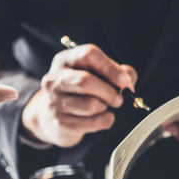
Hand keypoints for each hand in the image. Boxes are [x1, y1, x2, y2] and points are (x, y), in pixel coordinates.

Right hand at [21, 44, 136, 146]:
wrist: (50, 118)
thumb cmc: (79, 92)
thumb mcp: (95, 75)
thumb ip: (117, 72)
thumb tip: (128, 80)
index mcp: (64, 60)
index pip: (88, 55)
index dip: (110, 68)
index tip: (125, 81)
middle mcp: (54, 79)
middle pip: (86, 81)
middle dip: (109, 91)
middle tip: (118, 98)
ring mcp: (54, 102)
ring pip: (91, 105)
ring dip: (106, 107)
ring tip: (104, 106)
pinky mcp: (60, 123)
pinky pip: (92, 123)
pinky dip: (105, 121)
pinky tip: (103, 117)